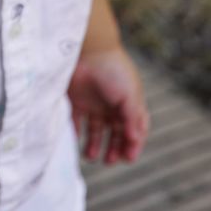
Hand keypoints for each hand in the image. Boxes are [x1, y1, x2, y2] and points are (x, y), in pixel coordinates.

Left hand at [66, 46, 149, 164]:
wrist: (87, 49)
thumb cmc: (113, 69)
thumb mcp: (130, 94)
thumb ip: (133, 118)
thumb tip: (134, 139)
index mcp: (128, 104)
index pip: (134, 129)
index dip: (133, 145)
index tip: (128, 158)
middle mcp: (112, 105)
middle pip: (115, 133)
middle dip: (114, 149)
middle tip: (109, 161)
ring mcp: (94, 103)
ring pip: (96, 130)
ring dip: (95, 145)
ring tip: (91, 157)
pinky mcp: (76, 100)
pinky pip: (75, 121)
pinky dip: (75, 133)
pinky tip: (75, 142)